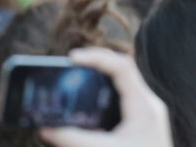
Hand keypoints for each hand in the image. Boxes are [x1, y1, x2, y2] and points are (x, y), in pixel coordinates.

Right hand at [40, 48, 172, 146]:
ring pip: (125, 83)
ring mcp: (148, 113)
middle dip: (97, 63)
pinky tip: (87, 103)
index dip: (97, 57)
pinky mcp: (143, 123)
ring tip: (76, 77)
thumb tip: (46, 130)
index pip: (122, 67)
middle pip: (124, 70)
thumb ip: (75, 140)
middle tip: (71, 64)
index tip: (72, 58)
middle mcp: (149, 104)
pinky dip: (106, 95)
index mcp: (144, 106)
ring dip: (101, 77)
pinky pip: (124, 98)